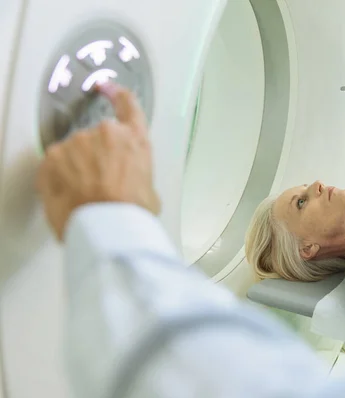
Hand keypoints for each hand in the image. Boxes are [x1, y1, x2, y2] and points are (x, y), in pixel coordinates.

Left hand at [36, 82, 160, 240]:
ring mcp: (78, 142)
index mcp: (135, 140)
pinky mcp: (53, 155)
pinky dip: (59, 177)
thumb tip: (133, 185)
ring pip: (73, 152)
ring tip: (86, 195)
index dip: (117, 93)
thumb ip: (139, 175)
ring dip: (76, 169)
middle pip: (97, 139)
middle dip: (95, 158)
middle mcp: (107, 133)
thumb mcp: (150, 191)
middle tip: (100, 185)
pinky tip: (71, 194)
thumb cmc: (130, 211)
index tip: (106, 86)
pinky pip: (54, 164)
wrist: (106, 223)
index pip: (128, 105)